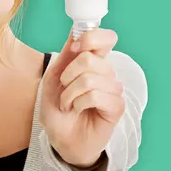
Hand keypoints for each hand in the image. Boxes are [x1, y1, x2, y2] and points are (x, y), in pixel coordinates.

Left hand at [38, 28, 124, 168]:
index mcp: (93, 62)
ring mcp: (113, 89)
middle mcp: (106, 73)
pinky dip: (79, 104)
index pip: (106, 37)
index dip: (90, 37)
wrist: (62, 139)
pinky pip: (96, 96)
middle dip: (67, 76)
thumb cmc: (58, 110)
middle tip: (64, 90)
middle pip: (89, 58)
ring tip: (68, 104)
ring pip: (89, 79)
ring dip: (70, 94)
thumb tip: (76, 30)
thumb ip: (65, 55)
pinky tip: (78, 110)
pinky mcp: (116, 106)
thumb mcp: (53, 79)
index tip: (73, 48)